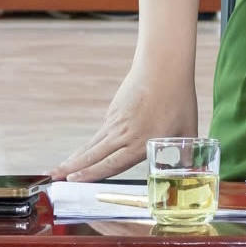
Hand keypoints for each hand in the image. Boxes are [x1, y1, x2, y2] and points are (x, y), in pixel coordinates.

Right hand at [52, 65, 197, 181]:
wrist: (164, 64)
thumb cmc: (179, 98)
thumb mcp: (187, 129)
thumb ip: (185, 154)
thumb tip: (191, 172)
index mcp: (141, 142)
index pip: (112, 164)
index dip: (92, 175)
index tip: (74, 181)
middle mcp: (125, 134)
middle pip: (94, 155)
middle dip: (73, 170)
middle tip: (53, 178)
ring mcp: (117, 121)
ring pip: (93, 144)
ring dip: (76, 158)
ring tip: (59, 170)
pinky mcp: (115, 110)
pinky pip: (100, 133)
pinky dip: (89, 145)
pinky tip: (82, 154)